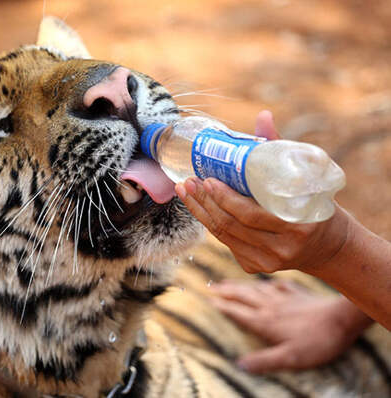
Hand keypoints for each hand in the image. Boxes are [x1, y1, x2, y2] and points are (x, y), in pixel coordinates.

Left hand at [175, 111, 349, 273]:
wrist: (330, 247)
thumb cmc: (316, 205)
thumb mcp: (306, 179)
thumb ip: (280, 149)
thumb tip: (263, 116)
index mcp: (297, 226)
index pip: (249, 214)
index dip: (224, 198)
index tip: (207, 179)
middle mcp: (281, 249)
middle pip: (230, 225)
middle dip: (204, 202)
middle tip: (188, 182)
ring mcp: (267, 262)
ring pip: (224, 236)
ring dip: (200, 212)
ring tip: (185, 192)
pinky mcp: (256, 267)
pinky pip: (227, 243)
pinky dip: (211, 223)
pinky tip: (199, 207)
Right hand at [209, 280, 371, 372]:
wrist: (342, 320)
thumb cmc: (317, 341)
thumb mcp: (289, 358)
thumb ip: (264, 360)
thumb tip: (239, 365)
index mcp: (265, 322)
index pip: (237, 311)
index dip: (222, 305)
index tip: (208, 299)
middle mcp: (270, 306)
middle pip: (242, 296)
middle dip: (225, 291)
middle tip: (210, 286)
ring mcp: (284, 298)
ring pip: (256, 289)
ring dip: (240, 285)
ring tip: (227, 281)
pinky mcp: (298, 294)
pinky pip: (277, 285)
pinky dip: (267, 283)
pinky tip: (266, 283)